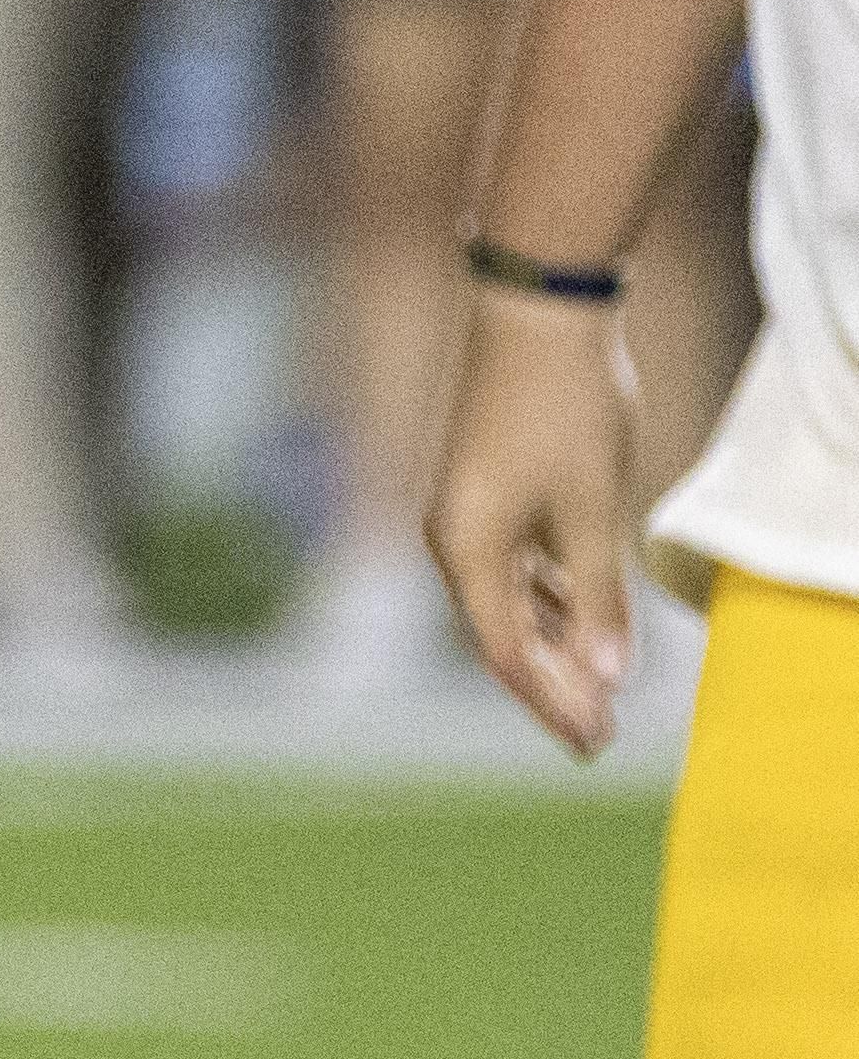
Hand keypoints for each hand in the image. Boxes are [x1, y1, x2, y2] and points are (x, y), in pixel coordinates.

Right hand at [428, 279, 643, 754]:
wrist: (534, 316)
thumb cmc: (563, 410)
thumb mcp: (593, 510)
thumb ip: (598, 597)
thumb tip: (607, 677)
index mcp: (466, 551)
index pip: (507, 654)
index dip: (551, 704)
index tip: (593, 742)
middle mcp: (451, 541)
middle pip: (500, 636)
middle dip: (551, 687)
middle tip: (598, 734)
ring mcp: (464, 516)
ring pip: (506, 604)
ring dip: (553, 646)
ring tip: (597, 687)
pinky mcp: (484, 494)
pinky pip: (511, 570)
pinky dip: (548, 602)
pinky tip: (581, 619)